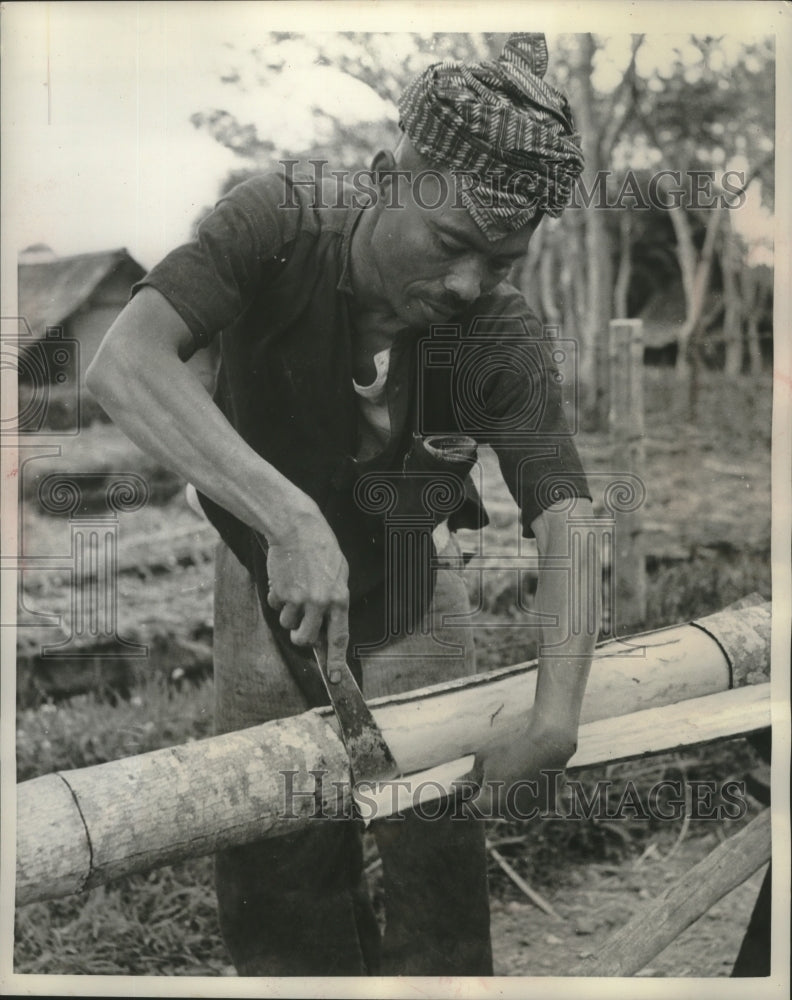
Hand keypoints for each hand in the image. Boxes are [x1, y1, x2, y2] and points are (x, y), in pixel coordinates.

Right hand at [265, 504, 349, 666]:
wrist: (296, 528)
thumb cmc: (322, 549)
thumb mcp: (339, 573)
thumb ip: (335, 600)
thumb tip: (328, 625)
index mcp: (339, 599)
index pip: (339, 637)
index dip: (336, 661)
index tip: (334, 678)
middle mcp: (319, 603)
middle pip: (305, 639)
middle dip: (299, 637)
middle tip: (298, 627)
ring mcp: (298, 599)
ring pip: (287, 623)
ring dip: (288, 612)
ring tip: (294, 587)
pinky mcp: (280, 592)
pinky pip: (275, 606)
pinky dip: (277, 596)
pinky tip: (285, 578)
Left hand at [468, 722, 577, 819]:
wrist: (547, 746)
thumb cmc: (511, 750)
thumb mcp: (484, 760)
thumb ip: (470, 778)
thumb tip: (454, 787)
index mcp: (491, 804)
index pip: (471, 811)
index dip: (467, 801)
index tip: (468, 791)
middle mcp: (509, 814)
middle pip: (491, 810)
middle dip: (489, 797)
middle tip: (494, 775)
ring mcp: (528, 812)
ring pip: (510, 809)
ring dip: (507, 798)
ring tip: (513, 773)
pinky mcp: (544, 808)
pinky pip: (528, 805)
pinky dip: (526, 796)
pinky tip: (528, 777)